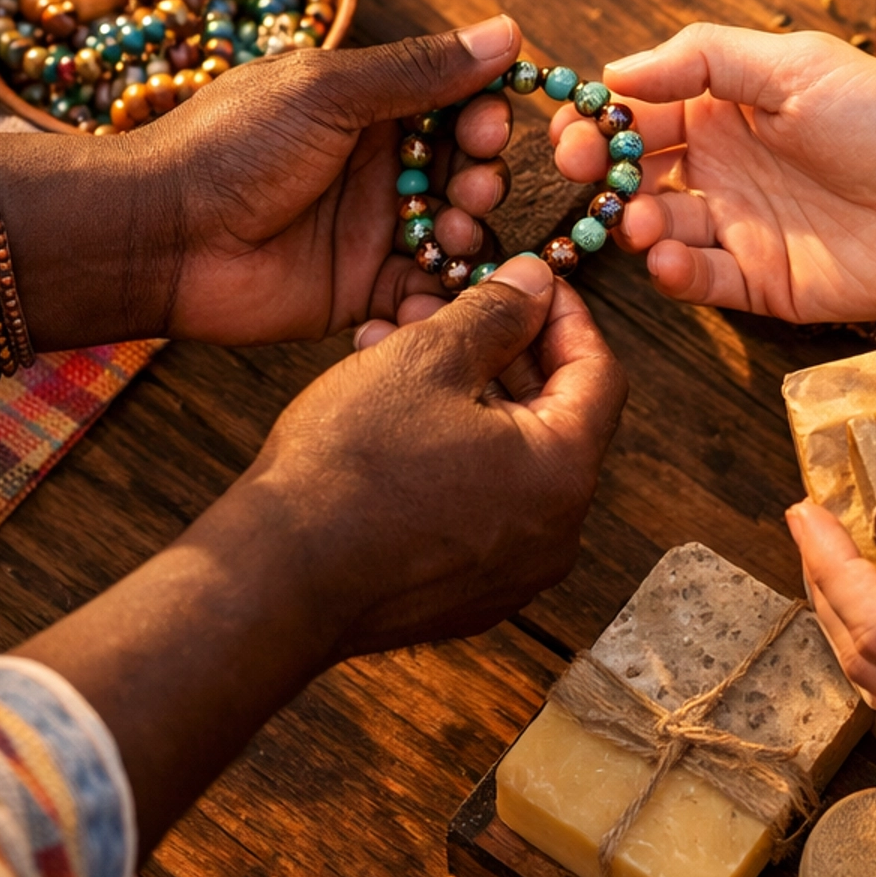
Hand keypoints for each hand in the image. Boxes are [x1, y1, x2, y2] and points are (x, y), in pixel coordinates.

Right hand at [21, 252, 627, 847]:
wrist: (275, 581)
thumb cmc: (351, 466)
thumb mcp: (427, 359)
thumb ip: (496, 313)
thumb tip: (537, 281)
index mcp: (563, 472)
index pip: (600, 373)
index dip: (566, 316)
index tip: (532, 283)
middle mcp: (555, 534)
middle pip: (557, 418)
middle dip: (508, 354)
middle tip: (462, 309)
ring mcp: (511, 574)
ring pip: (511, 461)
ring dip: (473, 399)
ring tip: (409, 351)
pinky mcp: (465, 596)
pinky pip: (480, 506)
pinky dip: (456, 455)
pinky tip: (398, 418)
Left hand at [121, 14, 519, 343]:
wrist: (158, 236)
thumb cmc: (231, 146)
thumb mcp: (327, 91)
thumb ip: (418, 70)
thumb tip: (507, 31)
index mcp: (366, 105)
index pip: (454, 102)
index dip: (483, 112)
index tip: (492, 123)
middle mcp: (375, 165)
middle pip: (463, 168)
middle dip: (481, 175)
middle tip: (470, 186)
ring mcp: (370, 229)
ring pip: (456, 230)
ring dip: (471, 231)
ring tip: (452, 234)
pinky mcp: (360, 290)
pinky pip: (425, 293)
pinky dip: (446, 294)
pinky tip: (443, 288)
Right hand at [550, 24, 875, 318]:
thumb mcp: (799, 65)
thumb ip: (705, 58)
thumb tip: (617, 68)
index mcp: (727, 108)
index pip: (641, 110)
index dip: (600, 118)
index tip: (574, 125)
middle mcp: (725, 167)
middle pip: (636, 174)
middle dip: (599, 174)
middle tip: (583, 175)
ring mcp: (741, 228)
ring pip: (660, 230)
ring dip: (637, 224)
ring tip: (642, 219)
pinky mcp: (763, 285)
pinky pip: (701, 283)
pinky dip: (675, 275)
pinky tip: (669, 259)